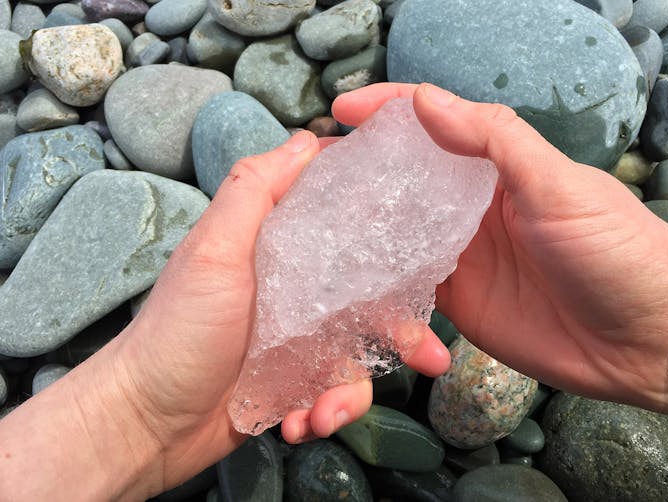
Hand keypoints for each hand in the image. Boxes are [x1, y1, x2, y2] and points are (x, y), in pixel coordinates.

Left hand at [0, 131, 449, 499]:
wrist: (147, 422)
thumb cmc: (176, 330)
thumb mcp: (213, 251)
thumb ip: (255, 191)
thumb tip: (307, 139)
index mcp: (285, 247)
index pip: (350, 222)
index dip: (392, 228)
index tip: (430, 240)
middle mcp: (301, 288)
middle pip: (374, 296)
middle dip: (401, 329)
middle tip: (426, 354)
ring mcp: (303, 337)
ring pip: (361, 354)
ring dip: (352, 390)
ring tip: (325, 413)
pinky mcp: (300, 380)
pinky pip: (338, 393)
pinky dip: (326, 412)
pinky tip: (299, 422)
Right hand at [333, 83, 667, 435]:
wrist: (653, 341)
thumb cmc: (620, 251)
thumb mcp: (559, 186)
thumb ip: (494, 141)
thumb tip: (425, 101)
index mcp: (499, 168)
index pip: (434, 125)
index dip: (387, 112)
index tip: (341, 112)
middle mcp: (474, 208)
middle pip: (405, 180)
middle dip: (359, 173)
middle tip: (308, 178)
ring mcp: (464, 256)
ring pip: (398, 234)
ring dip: (361, 231)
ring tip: (313, 230)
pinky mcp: (460, 303)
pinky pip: (408, 290)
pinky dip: (381, 286)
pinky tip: (351, 286)